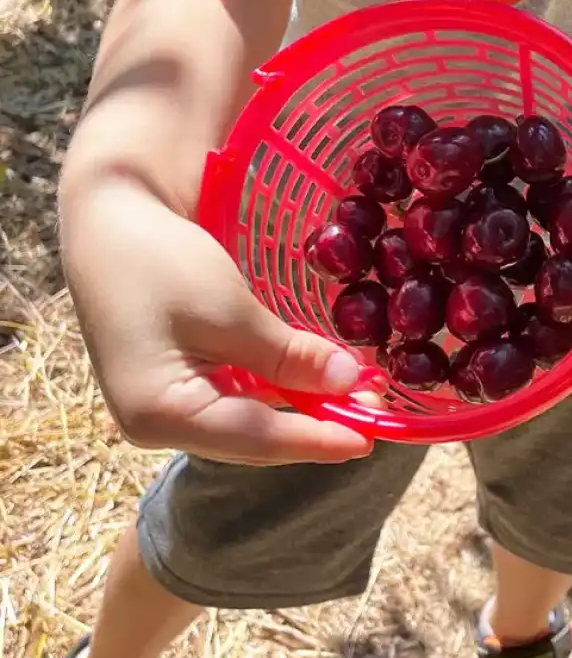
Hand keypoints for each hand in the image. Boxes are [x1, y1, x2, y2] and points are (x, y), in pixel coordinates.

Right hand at [62, 182, 384, 465]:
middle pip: (251, 436)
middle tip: (375, 414)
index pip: (256, 440)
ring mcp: (163, 403)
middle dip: (314, 424)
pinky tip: (312, 381)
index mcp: (160, 415)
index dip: (317, 440)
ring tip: (355, 398)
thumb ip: (287, 356)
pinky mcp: (174, 379)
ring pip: (246, 419)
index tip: (369, 441)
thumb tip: (348, 385)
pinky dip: (276, 390)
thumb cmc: (161, 261)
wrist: (111, 216)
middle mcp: (156, 424)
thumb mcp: (232, 310)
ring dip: (300, 407)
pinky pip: (234, 397)